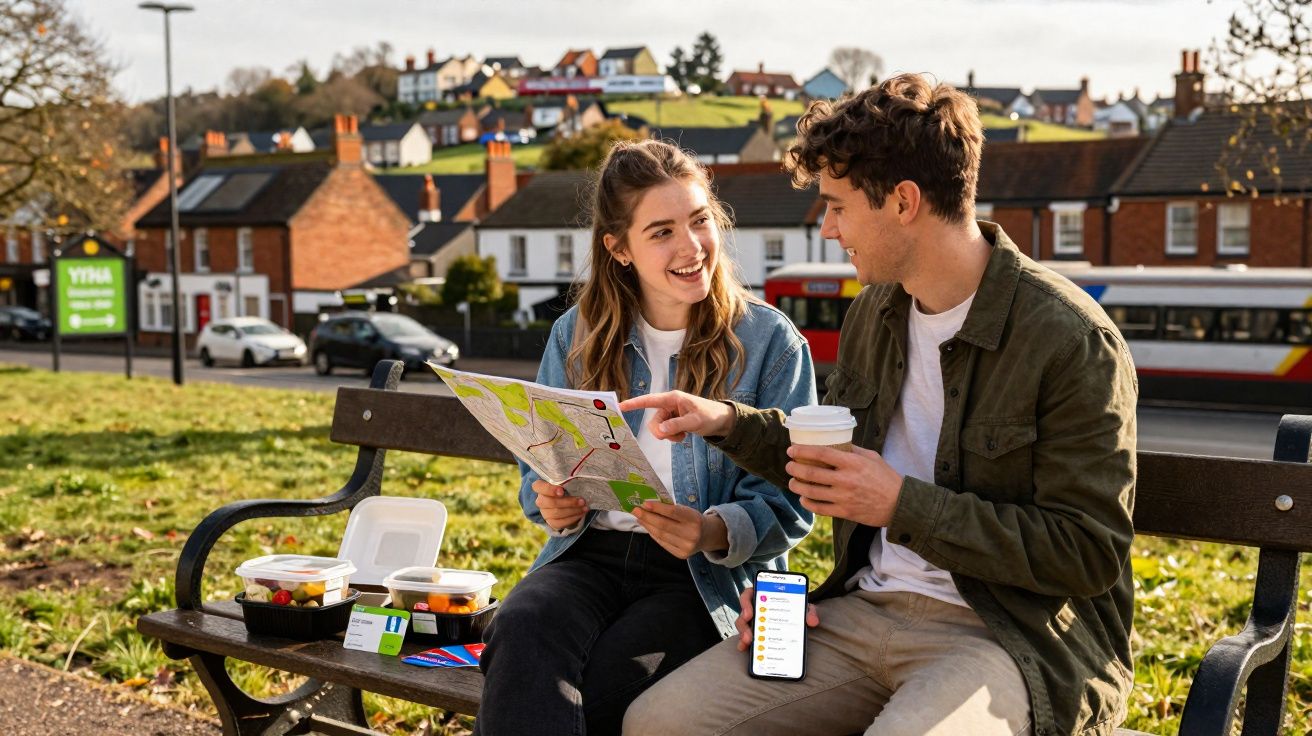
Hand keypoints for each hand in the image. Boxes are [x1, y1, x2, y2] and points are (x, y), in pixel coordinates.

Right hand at [532, 479, 587, 530]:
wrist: (568, 502)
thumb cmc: (567, 488)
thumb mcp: (567, 481)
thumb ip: (568, 480)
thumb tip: (579, 479)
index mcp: (541, 487)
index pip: (538, 486)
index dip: (549, 489)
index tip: (562, 491)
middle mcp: (540, 500)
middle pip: (550, 502)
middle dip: (568, 502)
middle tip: (582, 501)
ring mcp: (545, 512)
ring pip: (556, 513)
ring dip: (573, 510)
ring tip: (584, 507)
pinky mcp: (551, 522)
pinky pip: (559, 523)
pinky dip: (572, 518)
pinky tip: (580, 514)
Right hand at [618, 390, 735, 441]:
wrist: (720, 420)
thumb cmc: (709, 415)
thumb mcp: (695, 421)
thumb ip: (677, 425)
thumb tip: (661, 431)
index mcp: (672, 398)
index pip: (649, 400)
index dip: (634, 404)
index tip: (620, 406)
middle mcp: (668, 405)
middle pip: (653, 422)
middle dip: (662, 432)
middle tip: (677, 436)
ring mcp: (670, 414)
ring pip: (659, 429)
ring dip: (670, 436)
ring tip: (684, 434)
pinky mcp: (672, 421)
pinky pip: (665, 432)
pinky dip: (673, 437)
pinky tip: (684, 434)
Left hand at [631, 501, 725, 558]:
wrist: (707, 535)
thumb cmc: (693, 519)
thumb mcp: (687, 510)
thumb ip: (670, 509)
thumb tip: (647, 506)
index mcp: (695, 519)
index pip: (673, 512)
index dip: (658, 508)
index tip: (644, 503)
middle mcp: (692, 534)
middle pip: (663, 525)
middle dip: (647, 517)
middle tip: (635, 510)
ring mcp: (687, 547)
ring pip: (661, 535)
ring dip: (647, 526)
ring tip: (639, 518)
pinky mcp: (681, 555)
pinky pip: (662, 543)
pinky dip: (653, 534)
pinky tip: (647, 527)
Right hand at [734, 586, 819, 650]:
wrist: (798, 615)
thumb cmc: (797, 607)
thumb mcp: (803, 606)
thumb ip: (809, 611)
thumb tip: (812, 621)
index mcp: (764, 596)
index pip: (749, 594)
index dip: (745, 603)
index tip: (750, 614)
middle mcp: (756, 607)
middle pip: (744, 613)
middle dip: (744, 624)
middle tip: (749, 635)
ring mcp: (754, 620)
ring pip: (743, 625)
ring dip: (744, 634)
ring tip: (748, 643)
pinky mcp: (755, 631)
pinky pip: (746, 636)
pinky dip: (744, 642)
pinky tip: (745, 648)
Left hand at [785, 445, 903, 526]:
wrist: (899, 504)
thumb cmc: (886, 477)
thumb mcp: (872, 457)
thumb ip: (853, 450)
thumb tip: (836, 443)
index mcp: (852, 462)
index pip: (821, 453)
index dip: (802, 451)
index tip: (792, 450)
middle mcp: (846, 480)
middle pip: (811, 473)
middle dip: (794, 469)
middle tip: (789, 466)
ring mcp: (844, 497)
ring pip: (811, 492)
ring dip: (797, 486)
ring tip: (792, 482)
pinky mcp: (845, 512)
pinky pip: (819, 509)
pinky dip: (808, 503)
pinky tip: (803, 499)